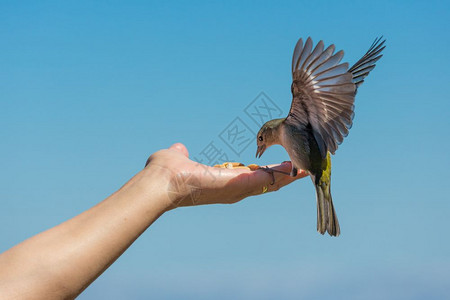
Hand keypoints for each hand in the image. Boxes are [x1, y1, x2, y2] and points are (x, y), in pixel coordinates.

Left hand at [144, 143, 307, 208]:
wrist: (159, 182)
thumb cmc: (165, 173)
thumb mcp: (178, 158)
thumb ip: (182, 154)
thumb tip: (179, 149)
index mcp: (221, 182)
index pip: (250, 178)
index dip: (266, 173)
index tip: (281, 166)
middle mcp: (231, 190)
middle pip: (265, 184)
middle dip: (284, 177)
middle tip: (303, 170)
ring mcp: (233, 189)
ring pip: (267, 184)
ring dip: (285, 177)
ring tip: (303, 169)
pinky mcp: (232, 184)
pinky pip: (259, 179)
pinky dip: (275, 175)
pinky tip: (290, 169)